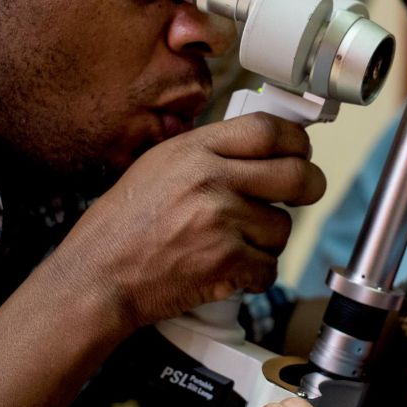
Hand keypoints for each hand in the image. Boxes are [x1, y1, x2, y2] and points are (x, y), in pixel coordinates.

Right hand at [49, 112, 325, 332]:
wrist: (98, 277)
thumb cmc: (121, 227)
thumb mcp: (157, 167)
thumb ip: (206, 154)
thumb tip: (258, 150)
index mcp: (193, 151)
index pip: (267, 130)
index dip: (296, 141)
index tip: (301, 151)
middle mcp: (210, 180)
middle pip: (295, 174)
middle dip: (309, 186)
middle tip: (305, 193)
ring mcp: (221, 221)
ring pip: (283, 228)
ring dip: (267, 240)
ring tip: (235, 243)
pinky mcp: (227, 261)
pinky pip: (270, 267)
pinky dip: (255, 275)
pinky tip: (230, 271)